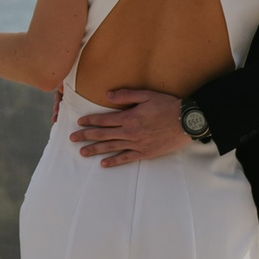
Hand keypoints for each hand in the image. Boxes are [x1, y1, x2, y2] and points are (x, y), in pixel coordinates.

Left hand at [71, 86, 189, 166]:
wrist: (186, 122)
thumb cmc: (167, 105)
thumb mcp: (146, 94)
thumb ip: (126, 94)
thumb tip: (107, 95)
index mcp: (129, 117)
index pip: (103, 120)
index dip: (90, 121)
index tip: (79, 123)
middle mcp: (130, 132)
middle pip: (103, 135)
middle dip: (86, 136)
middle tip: (72, 139)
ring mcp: (137, 144)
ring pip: (111, 148)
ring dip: (95, 150)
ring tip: (82, 152)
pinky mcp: (145, 153)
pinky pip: (126, 158)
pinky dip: (114, 161)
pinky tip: (103, 163)